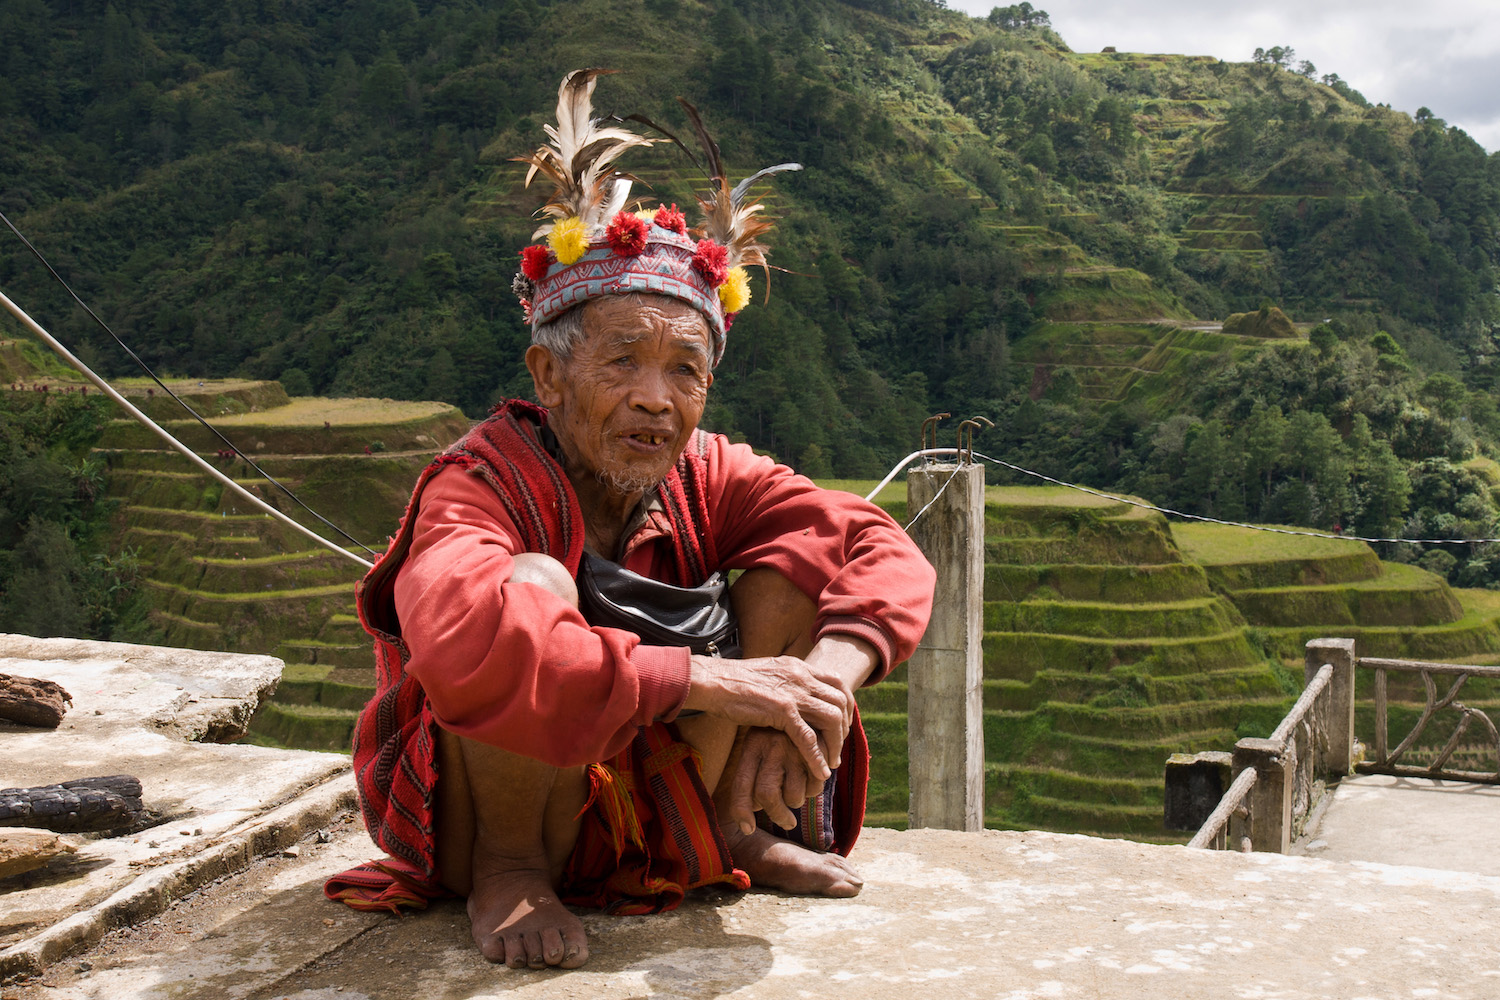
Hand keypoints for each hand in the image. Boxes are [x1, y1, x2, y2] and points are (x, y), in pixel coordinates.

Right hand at [683, 653, 847, 780]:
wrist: (713, 681)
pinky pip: (808, 738)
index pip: (838, 683)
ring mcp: (793, 693)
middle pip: (841, 702)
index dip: (846, 706)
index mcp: (799, 667)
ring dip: (836, 744)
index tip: (842, 725)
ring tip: (831, 762)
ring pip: (832, 720)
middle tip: (838, 747)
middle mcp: (802, 677)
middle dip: (845, 728)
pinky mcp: (782, 710)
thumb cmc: (733, 682)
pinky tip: (820, 772)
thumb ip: (786, 682)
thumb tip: (795, 694)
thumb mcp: (769, 674)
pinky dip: (817, 758)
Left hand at [723, 727, 815, 835]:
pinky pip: (815, 788)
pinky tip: (812, 778)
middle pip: (766, 795)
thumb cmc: (779, 735)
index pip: (741, 785)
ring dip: (797, 802)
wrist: (809, 706)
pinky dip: (814, 791)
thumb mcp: (759, 745)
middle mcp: (771, 746)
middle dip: (777, 816)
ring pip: (793, 796)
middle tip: (787, 822)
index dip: (741, 811)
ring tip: (798, 789)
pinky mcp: (818, 752)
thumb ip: (753, 776)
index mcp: (752, 745)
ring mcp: (794, 749)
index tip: (747, 828)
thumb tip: (748, 822)